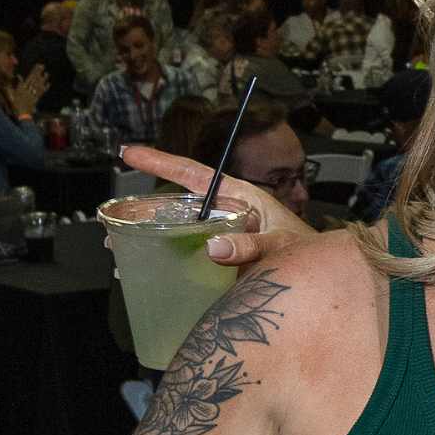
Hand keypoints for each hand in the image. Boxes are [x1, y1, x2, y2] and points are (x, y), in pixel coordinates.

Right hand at [8, 66, 50, 119]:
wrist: (20, 115)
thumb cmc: (14, 105)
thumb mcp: (11, 94)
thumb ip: (15, 84)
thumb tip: (18, 75)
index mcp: (22, 88)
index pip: (29, 78)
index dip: (34, 71)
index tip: (37, 66)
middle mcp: (28, 91)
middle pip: (34, 80)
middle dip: (38, 73)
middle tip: (43, 66)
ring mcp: (33, 95)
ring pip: (39, 85)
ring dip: (43, 79)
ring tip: (47, 73)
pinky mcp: (36, 100)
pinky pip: (41, 93)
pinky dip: (45, 88)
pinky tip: (48, 84)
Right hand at [118, 145, 319, 264]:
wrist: (321, 282)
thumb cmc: (307, 252)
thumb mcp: (282, 243)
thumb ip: (252, 244)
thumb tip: (214, 248)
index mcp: (239, 198)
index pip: (194, 174)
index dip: (161, 161)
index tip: (130, 153)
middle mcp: (224, 214)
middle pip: (176, 205)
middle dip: (142, 210)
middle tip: (113, 221)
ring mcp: (219, 238)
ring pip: (175, 232)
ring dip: (146, 239)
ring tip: (118, 248)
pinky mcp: (218, 263)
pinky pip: (184, 259)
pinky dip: (161, 265)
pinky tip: (142, 274)